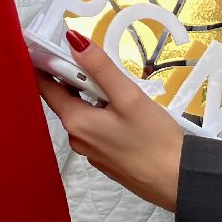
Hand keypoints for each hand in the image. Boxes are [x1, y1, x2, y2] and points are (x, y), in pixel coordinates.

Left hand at [38, 30, 183, 212]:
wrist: (178, 181)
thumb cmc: (154, 139)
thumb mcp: (128, 96)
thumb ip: (100, 67)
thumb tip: (73, 40)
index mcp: (76, 121)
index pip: (46, 87)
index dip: (44, 63)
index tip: (46, 41)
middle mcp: (77, 138)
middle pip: (64, 99)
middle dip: (72, 76)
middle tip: (91, 55)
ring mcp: (91, 151)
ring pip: (82, 113)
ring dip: (90, 94)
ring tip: (112, 80)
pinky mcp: (106, 159)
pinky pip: (95, 128)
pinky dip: (101, 112)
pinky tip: (121, 107)